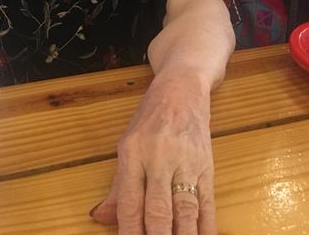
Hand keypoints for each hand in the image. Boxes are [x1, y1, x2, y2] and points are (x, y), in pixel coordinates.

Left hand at [90, 71, 216, 233]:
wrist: (183, 87)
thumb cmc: (150, 116)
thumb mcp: (127, 143)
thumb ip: (118, 186)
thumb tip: (100, 218)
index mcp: (133, 152)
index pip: (130, 204)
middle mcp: (160, 157)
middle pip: (159, 211)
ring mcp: (186, 161)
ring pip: (185, 211)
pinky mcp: (207, 165)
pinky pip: (207, 203)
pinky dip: (207, 228)